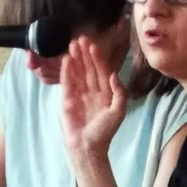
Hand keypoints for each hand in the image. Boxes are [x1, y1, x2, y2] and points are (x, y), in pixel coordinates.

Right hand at [61, 37, 126, 159]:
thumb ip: (120, 92)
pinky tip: (67, 60)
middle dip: (84, 54)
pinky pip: (67, 82)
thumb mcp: (118, 111)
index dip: (97, 58)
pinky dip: (67, 71)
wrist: (88, 147)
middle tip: (80, 39)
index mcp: (105, 93)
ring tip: (72, 45)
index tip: (93, 45)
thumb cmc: (104, 132)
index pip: (100, 72)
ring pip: (77, 73)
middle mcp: (91, 92)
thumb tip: (113, 74)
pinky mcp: (67, 100)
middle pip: (87, 69)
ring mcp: (78, 95)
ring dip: (75, 59)